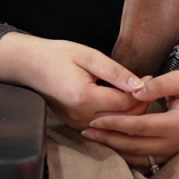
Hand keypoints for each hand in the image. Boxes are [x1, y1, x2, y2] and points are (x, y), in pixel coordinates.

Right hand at [0, 34, 148, 129]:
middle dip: (138, 102)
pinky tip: (118, 97)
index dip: (141, 91)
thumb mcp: (89, 56)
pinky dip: (115, 113)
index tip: (149, 76)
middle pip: (122, 118)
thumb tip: (139, 84)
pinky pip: (103, 123)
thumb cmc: (57, 55)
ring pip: (114, 122)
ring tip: (134, 88)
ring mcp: (76, 122)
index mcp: (84, 97)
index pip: (124, 103)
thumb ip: (115, 71)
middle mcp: (80, 115)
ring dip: (128, 109)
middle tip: (145, 82)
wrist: (30, 65)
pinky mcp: (75, 123)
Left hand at [82, 70, 178, 170]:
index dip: (116, 124)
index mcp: (177, 124)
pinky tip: (113, 146)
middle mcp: (174, 142)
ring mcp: (173, 150)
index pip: (139, 127)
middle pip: (135, 146)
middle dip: (109, 139)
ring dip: (115, 149)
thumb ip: (158, 84)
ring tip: (95, 139)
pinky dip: (128, 155)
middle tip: (86, 132)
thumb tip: (136, 90)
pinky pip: (146, 159)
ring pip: (139, 156)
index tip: (96, 119)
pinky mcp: (171, 152)